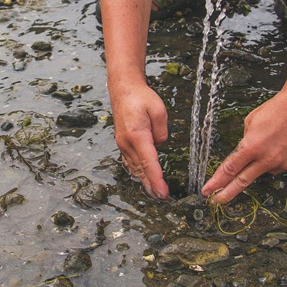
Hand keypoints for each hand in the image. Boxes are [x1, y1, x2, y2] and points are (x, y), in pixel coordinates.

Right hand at [110, 82, 169, 199]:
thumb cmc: (141, 97)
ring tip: (156, 193)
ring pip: (135, 168)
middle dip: (152, 186)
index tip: (163, 192)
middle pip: (141, 170)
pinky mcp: (122, 143)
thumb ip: (161, 131)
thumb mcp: (159, 110)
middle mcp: (127, 143)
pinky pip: (131, 162)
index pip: (149, 162)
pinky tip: (144, 178)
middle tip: (163, 198)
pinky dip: (138, 172)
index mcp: (137, 135)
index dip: (157, 180)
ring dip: (145, 181)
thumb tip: (159, 145)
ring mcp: (122, 144)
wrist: (123, 89)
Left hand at [202, 89, 286, 203]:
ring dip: (262, 162)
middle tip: (216, 201)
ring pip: (265, 170)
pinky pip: (281, 165)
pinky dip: (278, 157)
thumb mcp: (251, 121)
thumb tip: (244, 153)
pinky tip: (283, 144)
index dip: (217, 181)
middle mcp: (267, 158)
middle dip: (227, 193)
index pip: (230, 168)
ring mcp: (283, 163)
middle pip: (242, 182)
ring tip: (271, 141)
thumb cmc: (276, 109)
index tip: (207, 190)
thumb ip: (246, 141)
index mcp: (252, 146)